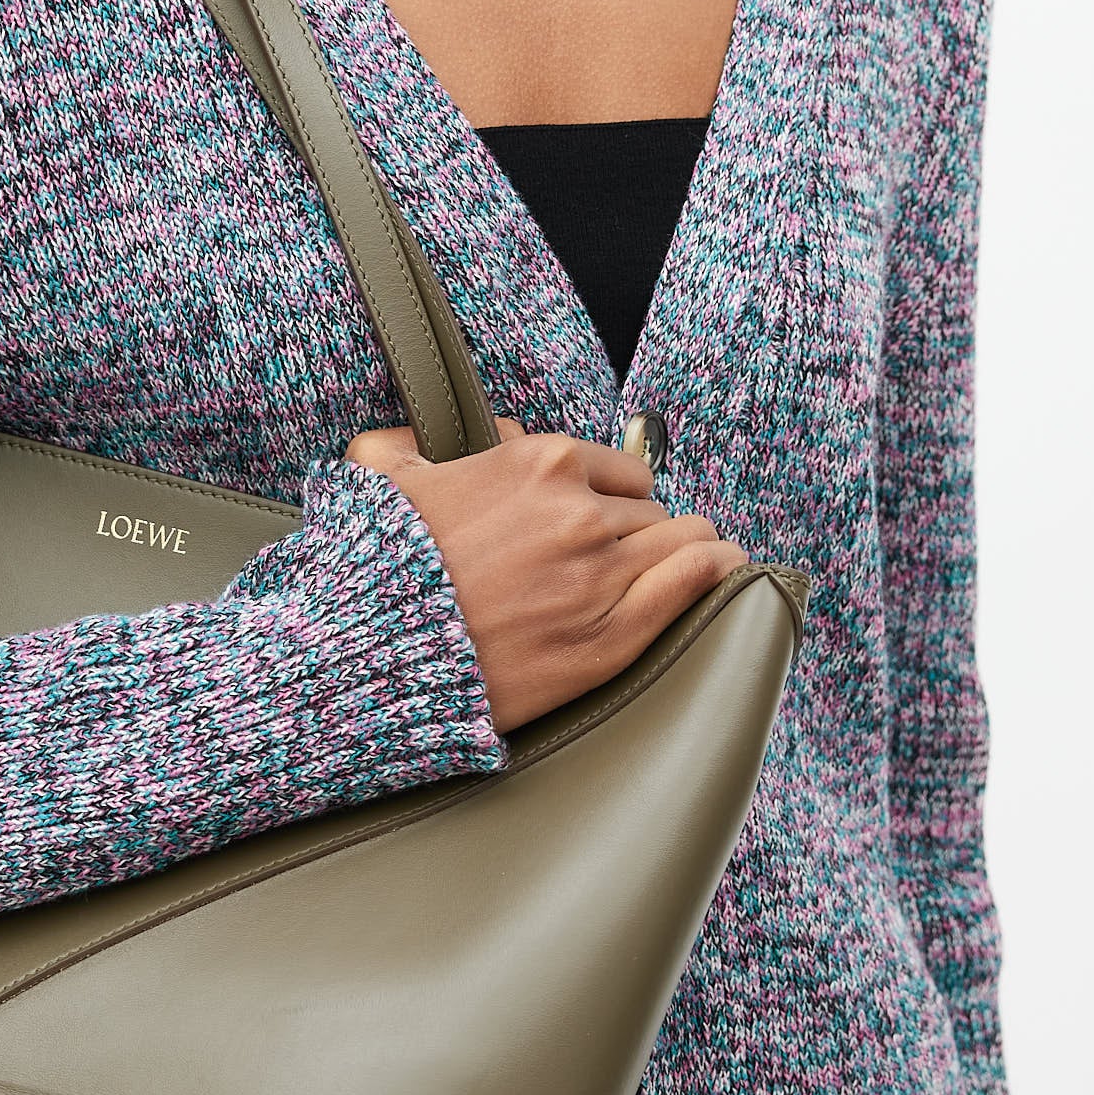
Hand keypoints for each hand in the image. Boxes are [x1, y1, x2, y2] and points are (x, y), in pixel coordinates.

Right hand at [347, 416, 747, 733]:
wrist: (368, 653)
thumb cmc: (373, 569)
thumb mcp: (380, 478)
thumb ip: (412, 441)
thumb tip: (447, 441)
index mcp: (537, 464)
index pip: (617, 468)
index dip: (614, 494)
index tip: (606, 513)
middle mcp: (579, 514)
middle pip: (649, 510)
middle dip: (640, 528)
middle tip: (629, 551)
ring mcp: (600, 577)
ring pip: (681, 542)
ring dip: (689, 545)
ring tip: (701, 553)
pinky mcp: (608, 637)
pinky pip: (688, 586)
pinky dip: (713, 571)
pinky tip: (725, 567)